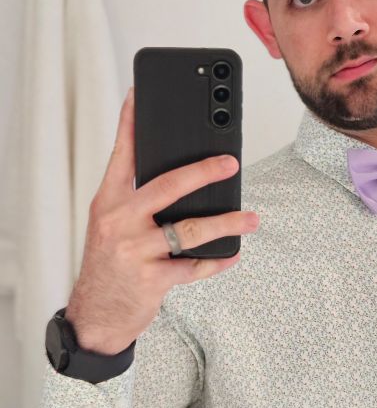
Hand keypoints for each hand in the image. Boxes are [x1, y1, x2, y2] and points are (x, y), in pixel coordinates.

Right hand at [67, 88, 258, 353]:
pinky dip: (217, 261)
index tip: (140, 92)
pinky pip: (194, 266)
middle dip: (204, 171)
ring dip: (226, 222)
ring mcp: (134, 249)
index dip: (130, 121)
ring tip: (250, 218)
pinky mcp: (151, 278)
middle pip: (167, 185)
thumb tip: (183, 177)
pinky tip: (233, 254)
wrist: (96, 315)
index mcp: (109, 201)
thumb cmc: (111, 264)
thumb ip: (136, 199)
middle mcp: (119, 220)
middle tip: (231, 162)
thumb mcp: (111, 225)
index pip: (122, 154)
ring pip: (189, 228)